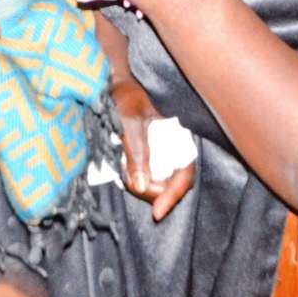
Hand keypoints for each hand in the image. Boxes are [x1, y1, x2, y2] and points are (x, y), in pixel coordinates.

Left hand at [111, 76, 193, 220]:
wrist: (111, 84)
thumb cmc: (123, 96)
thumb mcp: (129, 121)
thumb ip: (136, 151)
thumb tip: (141, 185)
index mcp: (179, 136)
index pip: (185, 173)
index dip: (174, 194)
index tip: (157, 212)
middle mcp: (173, 147)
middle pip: (171, 182)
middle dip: (152, 191)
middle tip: (128, 183)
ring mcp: (160, 152)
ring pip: (157, 181)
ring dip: (141, 184)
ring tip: (122, 169)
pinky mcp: (147, 154)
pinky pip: (145, 174)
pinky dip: (135, 177)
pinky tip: (122, 168)